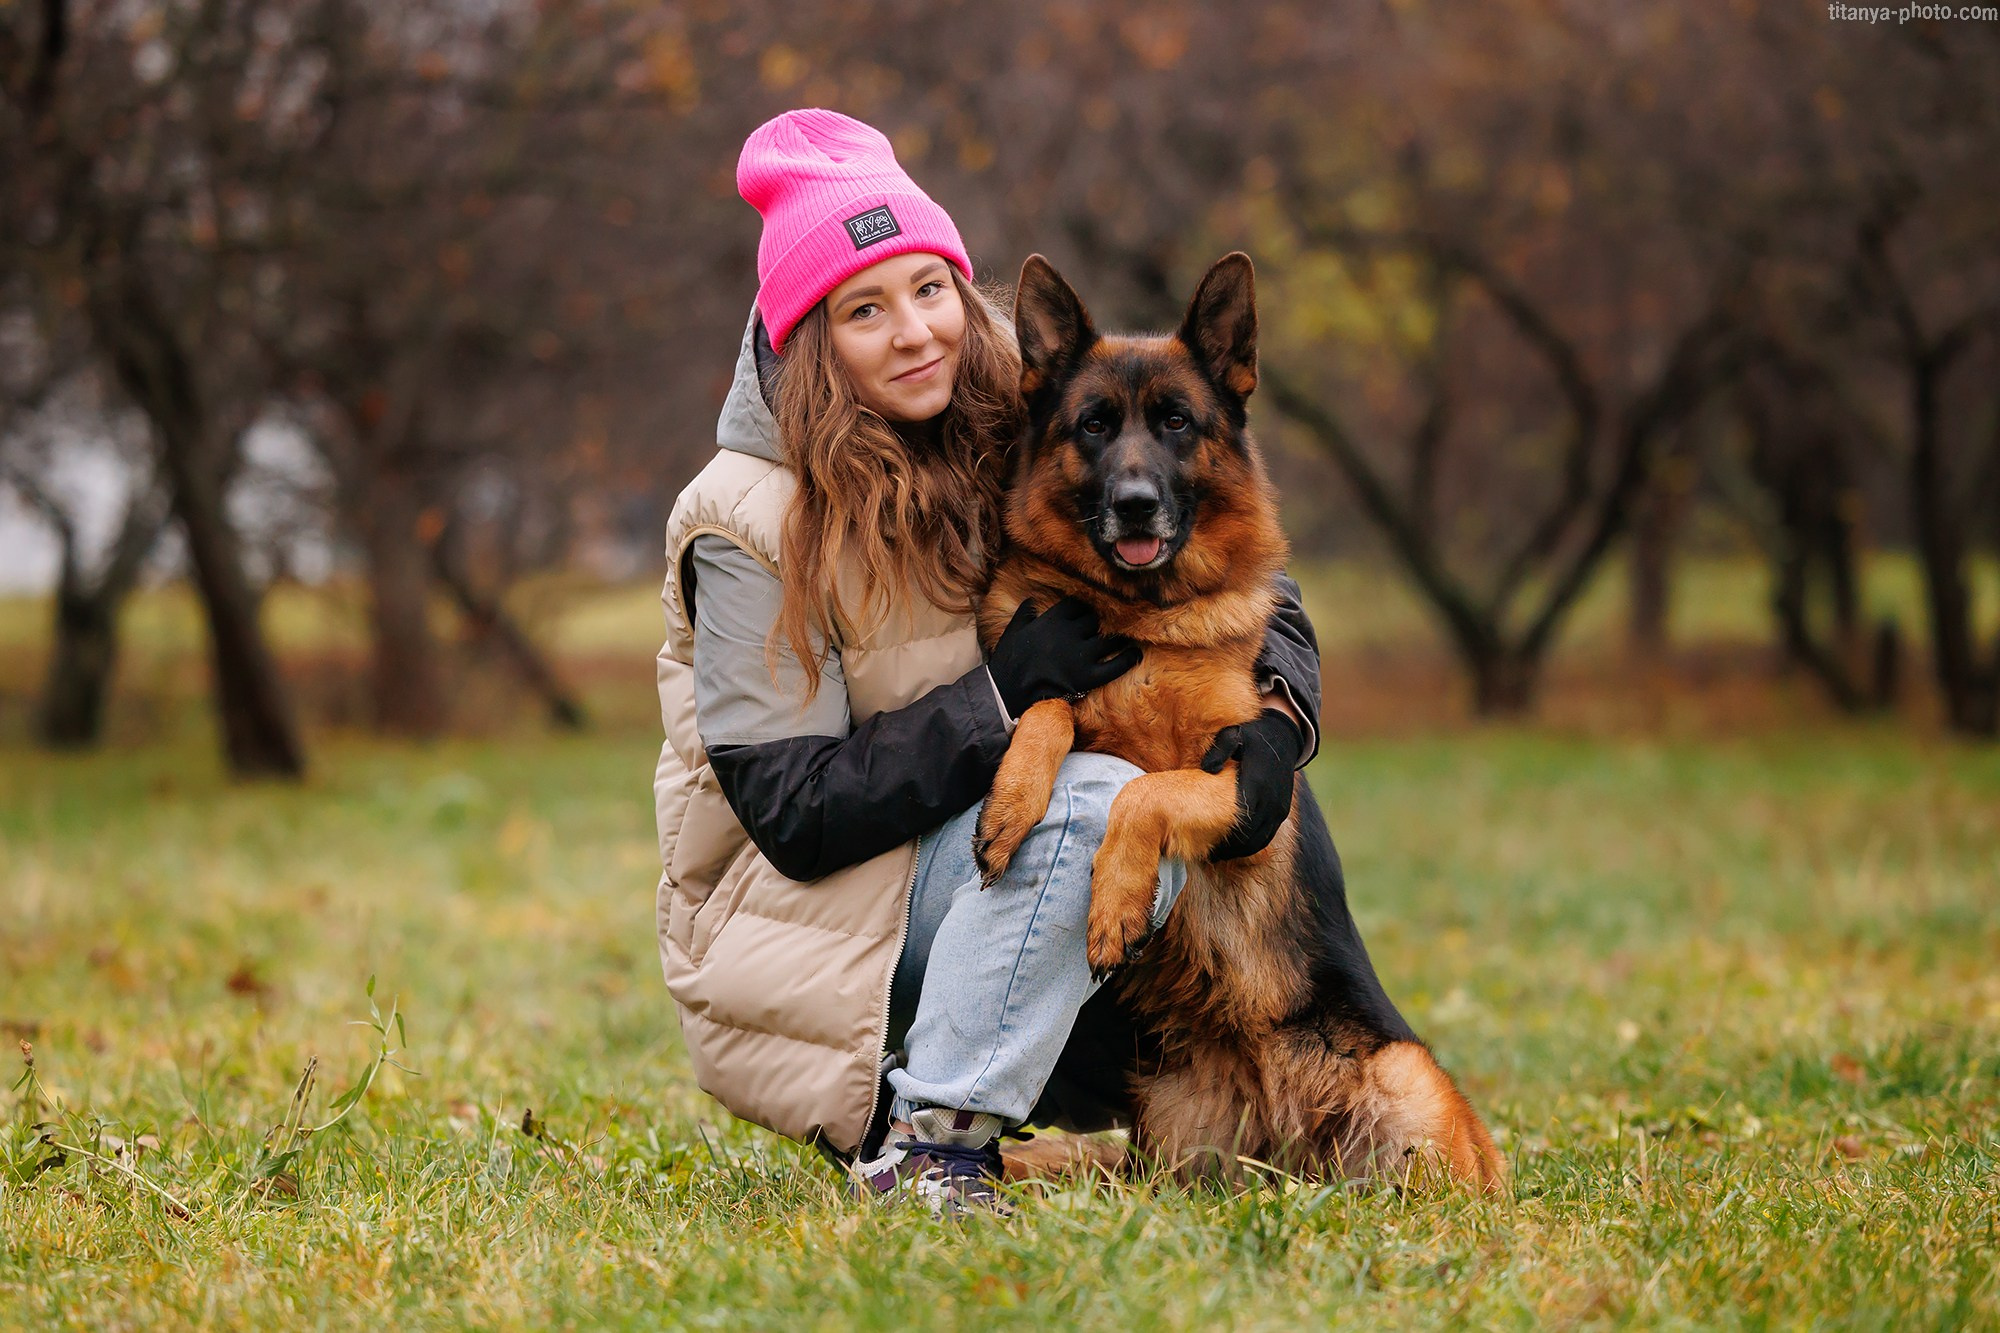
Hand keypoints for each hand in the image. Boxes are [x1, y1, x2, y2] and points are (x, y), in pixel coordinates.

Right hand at [985, 597, 1140, 717]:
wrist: (1006, 694)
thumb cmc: (1008, 663)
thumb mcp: (1012, 632)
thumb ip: (1024, 614)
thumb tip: (1030, 602)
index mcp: (1052, 620)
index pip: (1077, 605)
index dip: (1083, 609)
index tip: (1086, 614)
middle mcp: (1069, 633)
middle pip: (1095, 621)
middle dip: (1099, 624)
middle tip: (1104, 629)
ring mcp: (1080, 655)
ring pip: (1109, 638)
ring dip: (1118, 637)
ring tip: (1125, 637)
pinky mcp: (1087, 677)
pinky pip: (1115, 666)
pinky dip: (1128, 660)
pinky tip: (1135, 655)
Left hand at [1200, 709, 1304, 860]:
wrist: (1284, 739)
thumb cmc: (1252, 737)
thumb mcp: (1234, 734)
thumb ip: (1219, 749)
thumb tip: (1206, 769)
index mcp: (1257, 784)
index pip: (1240, 819)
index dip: (1223, 835)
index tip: (1204, 841)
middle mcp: (1270, 800)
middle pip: (1250, 836)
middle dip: (1229, 849)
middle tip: (1208, 856)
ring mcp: (1278, 808)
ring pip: (1259, 841)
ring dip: (1240, 851)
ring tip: (1218, 856)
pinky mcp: (1281, 812)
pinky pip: (1267, 836)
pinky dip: (1252, 845)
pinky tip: (1234, 848)